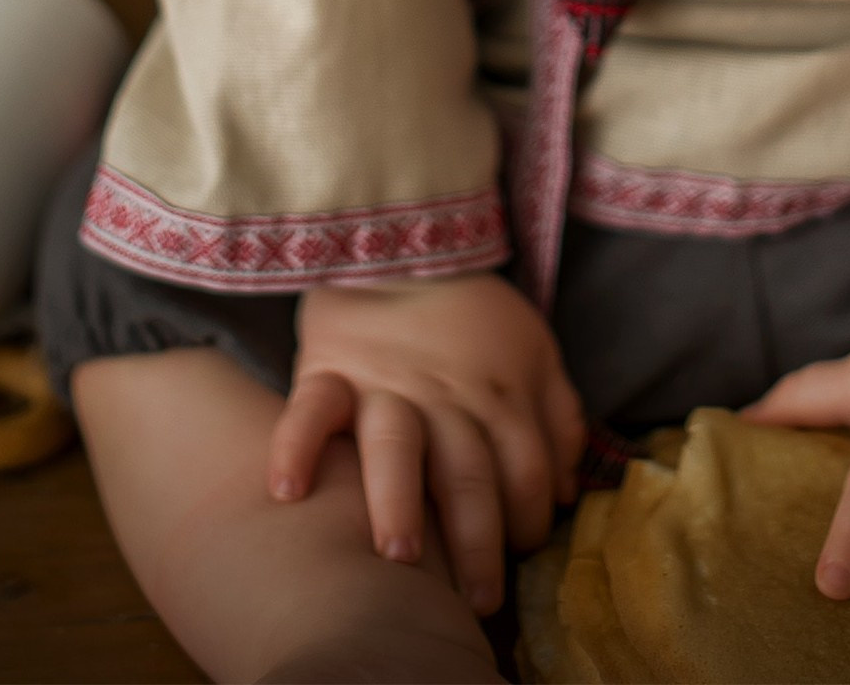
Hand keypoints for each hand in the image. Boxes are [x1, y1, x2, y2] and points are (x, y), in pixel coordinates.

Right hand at [268, 273, 584, 619]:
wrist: (402, 250)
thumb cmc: (473, 317)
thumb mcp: (536, 348)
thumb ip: (558, 416)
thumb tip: (562, 491)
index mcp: (499, 394)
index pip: (525, 470)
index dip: (529, 519)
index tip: (521, 553)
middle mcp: (444, 398)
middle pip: (467, 472)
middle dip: (476, 539)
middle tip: (478, 599)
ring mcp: (384, 387)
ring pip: (395, 446)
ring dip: (399, 499)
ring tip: (400, 553)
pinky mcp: (328, 374)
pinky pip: (309, 410)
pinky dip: (295, 445)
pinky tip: (287, 490)